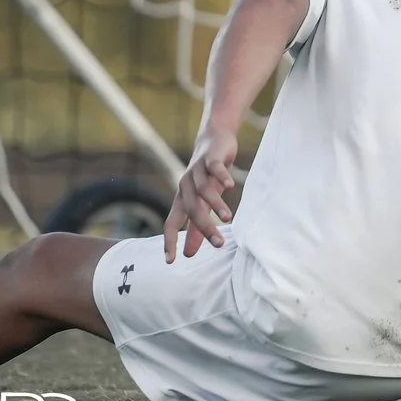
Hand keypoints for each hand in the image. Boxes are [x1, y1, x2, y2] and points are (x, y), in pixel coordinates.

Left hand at [163, 125, 239, 262]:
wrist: (214, 140)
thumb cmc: (207, 177)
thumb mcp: (202, 202)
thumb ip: (195, 228)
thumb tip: (188, 254)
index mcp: (182, 200)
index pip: (172, 223)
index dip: (170, 241)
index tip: (171, 261)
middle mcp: (185, 186)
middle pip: (192, 209)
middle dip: (204, 227)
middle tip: (217, 244)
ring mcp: (197, 171)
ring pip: (203, 190)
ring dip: (215, 204)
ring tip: (228, 218)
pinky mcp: (211, 158)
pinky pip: (215, 168)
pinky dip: (222, 176)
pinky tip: (230, 186)